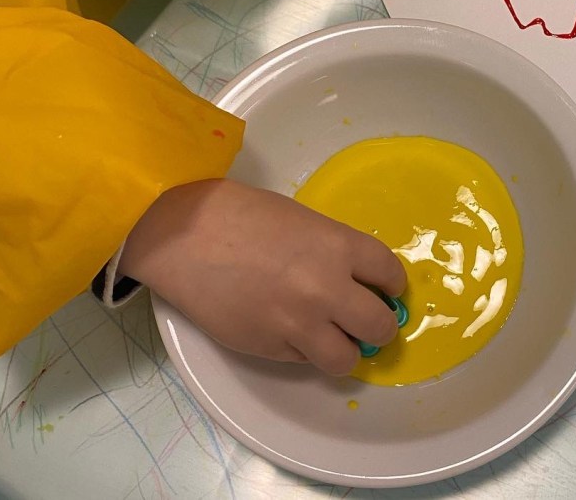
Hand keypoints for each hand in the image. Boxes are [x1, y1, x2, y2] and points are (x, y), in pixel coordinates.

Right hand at [119, 178, 406, 374]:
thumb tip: (353, 277)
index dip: (393, 286)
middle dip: (380, 326)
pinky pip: (304, 360)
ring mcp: (298, 323)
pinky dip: (305, 351)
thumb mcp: (302, 221)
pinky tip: (291, 331)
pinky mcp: (269, 348)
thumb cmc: (241, 215)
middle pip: (380, 326)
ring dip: (347, 350)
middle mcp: (327, 290)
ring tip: (335, 339)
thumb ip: (332, 250)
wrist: (183, 235)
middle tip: (369, 322)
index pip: (390, 275)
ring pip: (347, 359)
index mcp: (339, 248)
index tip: (389, 291)